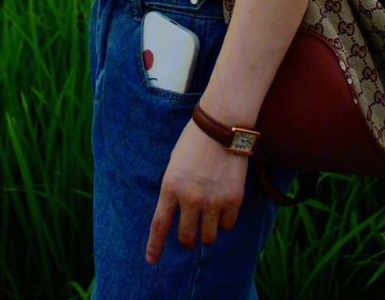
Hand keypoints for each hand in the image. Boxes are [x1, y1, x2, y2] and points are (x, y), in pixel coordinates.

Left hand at [145, 120, 247, 263]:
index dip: (154, 246)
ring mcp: (212, 201)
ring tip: (209, 218)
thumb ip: (174, 190)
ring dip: (207, 232)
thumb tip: (177, 214)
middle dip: (187, 240)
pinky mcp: (233, 200)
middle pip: (186, 238)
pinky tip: (224, 206)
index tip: (151, 261)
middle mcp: (190, 198)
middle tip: (190, 236)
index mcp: (170, 187)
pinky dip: (225, 220)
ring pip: (208, 238)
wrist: (222, 124)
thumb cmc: (195, 141)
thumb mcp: (175, 164)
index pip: (159, 225)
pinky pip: (227, 225)